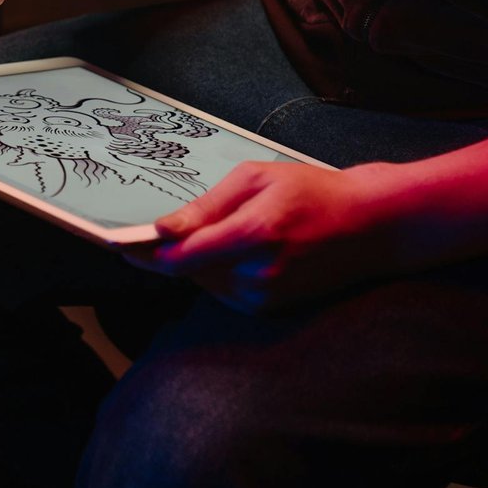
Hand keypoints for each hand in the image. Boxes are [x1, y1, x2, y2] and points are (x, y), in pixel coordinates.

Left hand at [127, 161, 405, 312]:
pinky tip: (235, 250)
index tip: (115, 246)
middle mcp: (257, 273)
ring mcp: (265, 296)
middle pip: (187, 271)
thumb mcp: (257, 179)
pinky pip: (225, 290)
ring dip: (196, 262)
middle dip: (168, 254)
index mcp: (253, 234)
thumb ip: (207, 206)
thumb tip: (164, 230)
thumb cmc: (315, 191)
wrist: (372, 226)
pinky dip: (218, 272)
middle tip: (147, 235)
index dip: (143, 253)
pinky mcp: (271, 308)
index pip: (181, 256)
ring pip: (204, 282)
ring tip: (218, 233)